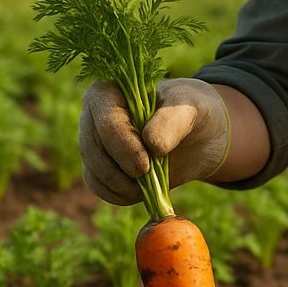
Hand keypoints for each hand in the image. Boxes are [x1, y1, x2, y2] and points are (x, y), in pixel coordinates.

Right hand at [78, 78, 230, 204]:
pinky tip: (142, 191)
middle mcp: (92, 116)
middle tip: (149, 175)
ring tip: (152, 183)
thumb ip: (173, 121)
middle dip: (123, 170)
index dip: (124, 147)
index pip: (106, 121)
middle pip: (94, 149)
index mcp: (109, 91)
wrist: (195, 135)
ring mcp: (92, 143)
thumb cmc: (189, 111)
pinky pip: (98, 187)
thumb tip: (152, 145)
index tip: (147, 164)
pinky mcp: (98, 166)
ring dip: (123, 186)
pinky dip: (119, 195)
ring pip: (94, 171)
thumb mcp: (189, 108)